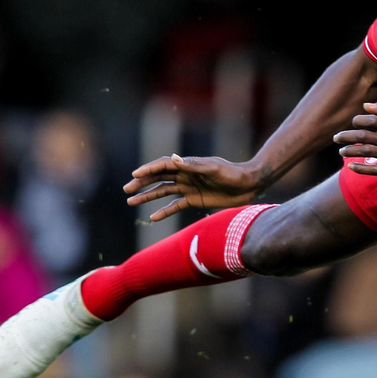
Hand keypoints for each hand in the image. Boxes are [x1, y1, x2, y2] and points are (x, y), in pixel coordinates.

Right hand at [124, 154, 264, 222]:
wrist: (249, 185)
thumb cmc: (233, 173)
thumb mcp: (214, 168)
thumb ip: (193, 165)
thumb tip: (173, 159)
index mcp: (189, 165)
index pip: (163, 166)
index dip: (148, 169)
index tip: (134, 174)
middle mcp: (186, 175)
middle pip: (159, 178)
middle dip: (142, 183)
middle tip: (127, 189)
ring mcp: (190, 187)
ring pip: (163, 192)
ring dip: (148, 196)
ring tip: (131, 202)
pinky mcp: (196, 200)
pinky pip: (175, 206)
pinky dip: (164, 211)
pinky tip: (153, 218)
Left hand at [333, 102, 376, 176]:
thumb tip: (365, 105)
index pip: (371, 120)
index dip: (358, 121)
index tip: (353, 123)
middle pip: (365, 136)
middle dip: (347, 136)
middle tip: (336, 138)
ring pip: (366, 152)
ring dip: (351, 151)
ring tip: (341, 151)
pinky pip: (374, 170)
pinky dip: (361, 168)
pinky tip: (350, 167)